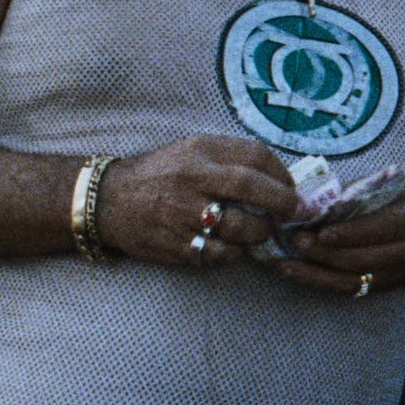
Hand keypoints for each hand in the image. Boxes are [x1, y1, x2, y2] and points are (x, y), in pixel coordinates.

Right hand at [96, 135, 297, 267]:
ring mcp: (184, 215)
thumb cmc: (162, 173)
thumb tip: (279, 174)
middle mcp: (193, 180)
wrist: (109, 200)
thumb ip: (231, 157)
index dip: (282, 174)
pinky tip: (234, 247)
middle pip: (251, 188)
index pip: (255, 157)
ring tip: (262, 231)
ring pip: (240, 227)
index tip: (292, 187)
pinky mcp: (176, 246)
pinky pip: (219, 254)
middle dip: (283, 202)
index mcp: (201, 152)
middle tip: (295, 212)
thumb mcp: (193, 150)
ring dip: (261, 232)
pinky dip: (235, 253)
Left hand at [278, 179, 404, 295]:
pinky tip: (298, 275)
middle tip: (293, 242)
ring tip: (284, 264)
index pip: (375, 229)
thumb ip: (363, 189)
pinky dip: (321, 283)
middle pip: (358, 258)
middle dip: (322, 252)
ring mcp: (396, 274)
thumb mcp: (399, 184)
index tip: (317, 230)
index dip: (345, 233)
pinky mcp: (385, 286)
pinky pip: (350, 289)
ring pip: (350, 279)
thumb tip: (323, 198)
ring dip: (314, 273)